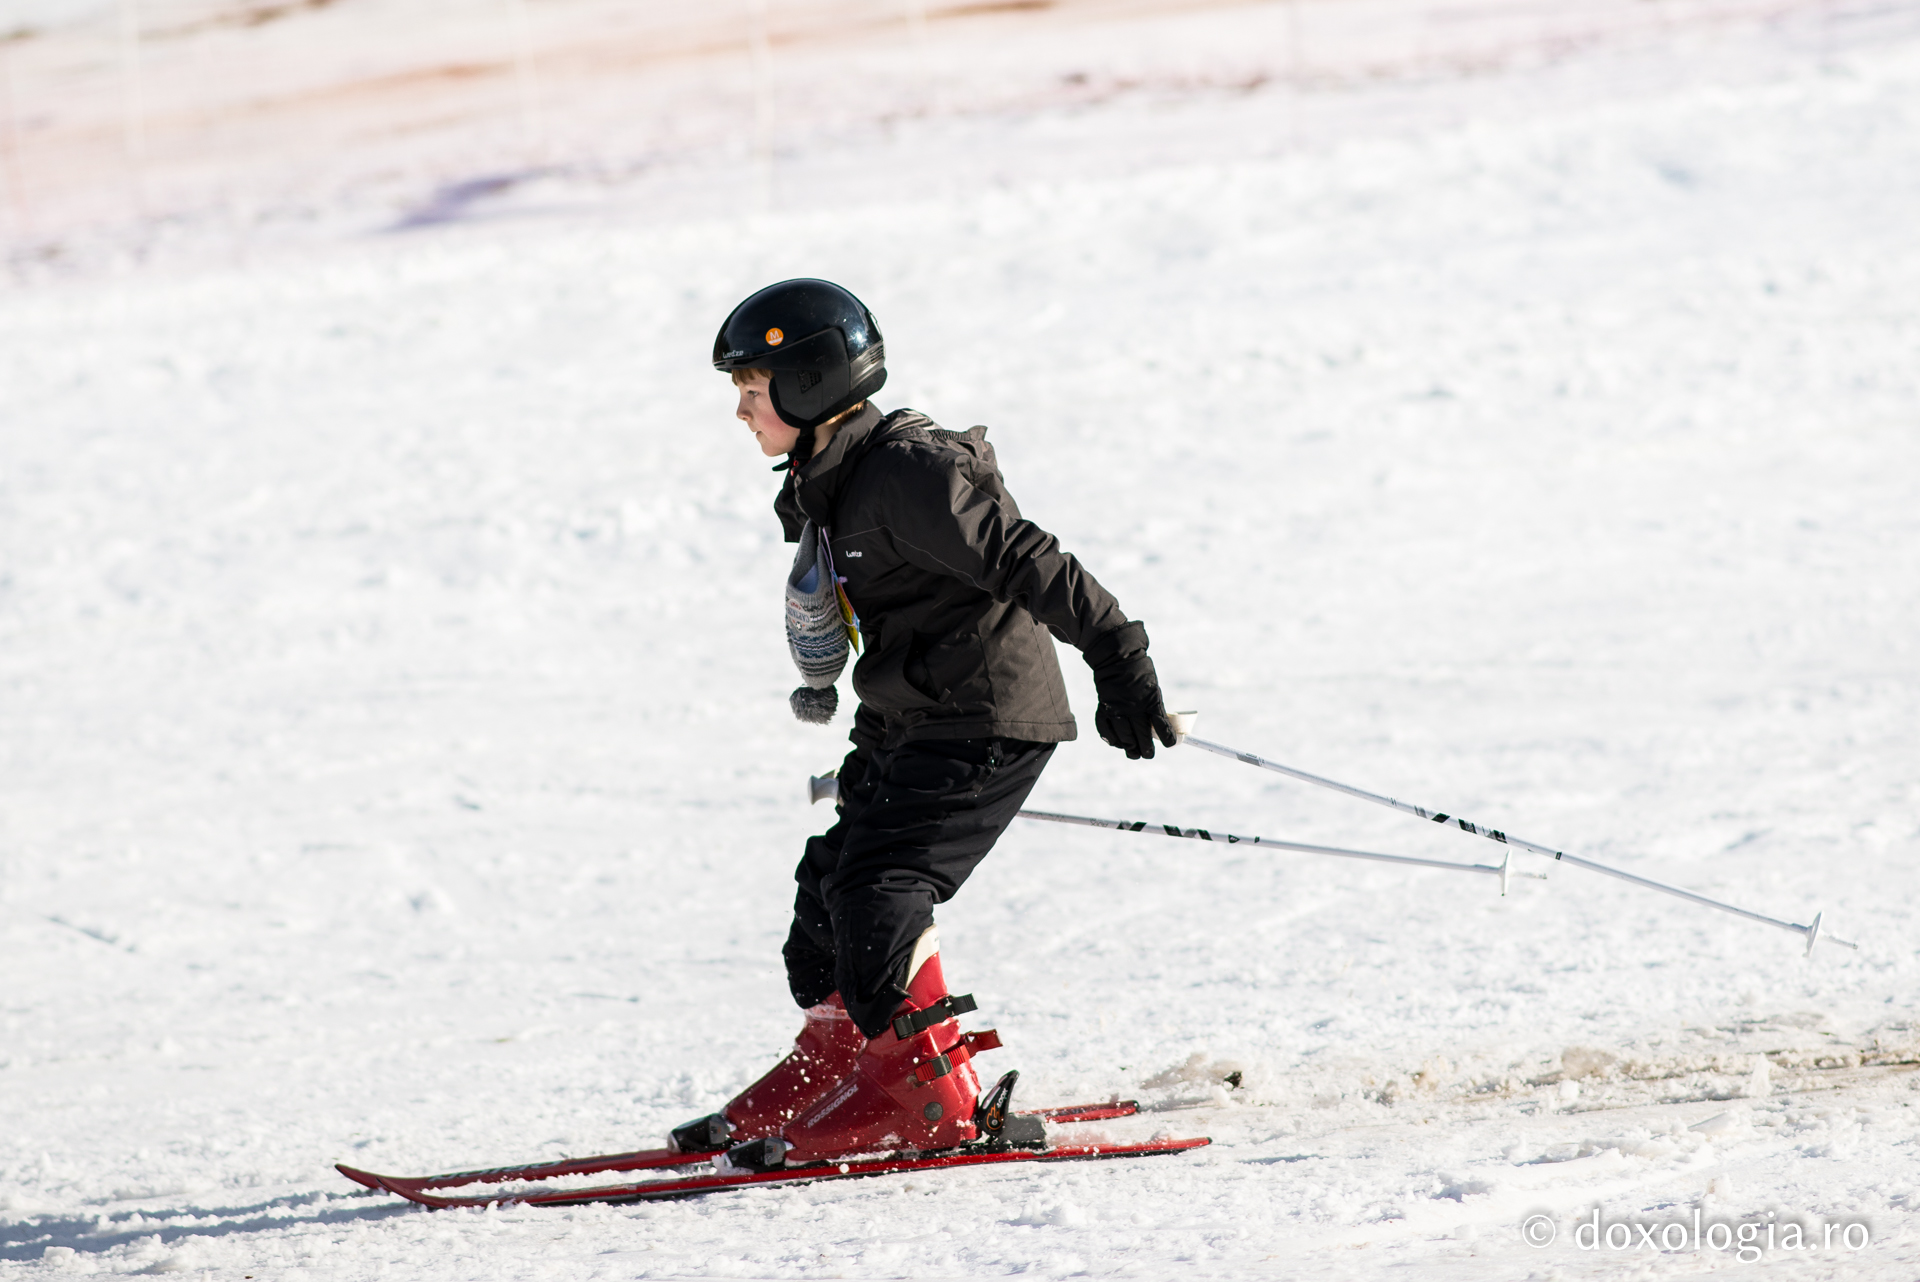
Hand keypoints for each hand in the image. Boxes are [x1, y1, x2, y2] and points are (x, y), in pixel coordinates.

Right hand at [1084, 621, 1177, 759]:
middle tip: (1147, 754)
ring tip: (1133, 753)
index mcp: (1151, 699)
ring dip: (1129, 748)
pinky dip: (1112, 739)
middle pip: (1142, 736)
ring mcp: (1117, 709)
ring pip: (1124, 738)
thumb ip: (1154, 708)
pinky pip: (1106, 731)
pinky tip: (1117, 743)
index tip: (1170, 744)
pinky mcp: (1103, 709)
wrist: (1116, 657)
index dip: (1167, 738)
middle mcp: (1134, 707)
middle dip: (1146, 749)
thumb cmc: (1140, 672)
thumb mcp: (1153, 688)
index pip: (1162, 725)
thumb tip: (1158, 731)